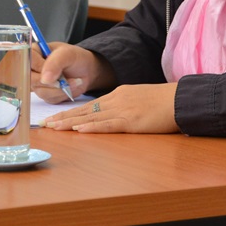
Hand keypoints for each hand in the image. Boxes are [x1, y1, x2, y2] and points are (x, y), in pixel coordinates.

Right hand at [30, 42, 114, 103]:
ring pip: (40, 91)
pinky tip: (69, 87)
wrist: (86, 71)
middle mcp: (33, 68)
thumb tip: (45, 79)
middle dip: (50, 82)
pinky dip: (62, 95)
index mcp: (34, 52)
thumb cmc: (76, 58)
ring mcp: (37, 82)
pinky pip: (49, 98)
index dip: (39, 68)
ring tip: (74, 81)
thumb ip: (55, 63)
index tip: (54, 70)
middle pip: (30, 79)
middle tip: (64, 79)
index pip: (27, 61)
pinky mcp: (45, 93)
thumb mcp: (67, 54)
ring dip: (59, 89)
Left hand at [42, 83, 179, 133]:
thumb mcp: (139, 99)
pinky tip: (79, 130)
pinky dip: (92, 127)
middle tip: (44, 124)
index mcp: (118, 95)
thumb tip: (113, 115)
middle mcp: (116, 100)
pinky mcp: (131, 121)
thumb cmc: (164, 102)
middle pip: (84, 110)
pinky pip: (107, 125)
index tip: (54, 119)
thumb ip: (124, 105)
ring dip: (70, 123)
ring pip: (91, 117)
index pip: (88, 105)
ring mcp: (123, 110)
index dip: (69, 112)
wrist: (181, 99)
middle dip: (63, 118)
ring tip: (54, 127)